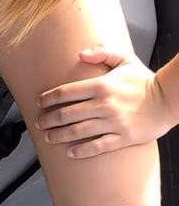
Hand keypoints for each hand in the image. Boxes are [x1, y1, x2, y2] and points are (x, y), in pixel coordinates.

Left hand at [35, 47, 173, 158]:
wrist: (170, 99)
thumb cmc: (146, 81)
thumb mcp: (126, 60)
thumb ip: (103, 54)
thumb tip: (81, 54)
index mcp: (102, 86)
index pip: (66, 92)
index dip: (48, 98)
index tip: (40, 103)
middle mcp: (104, 104)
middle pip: (66, 114)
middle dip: (48, 119)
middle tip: (39, 123)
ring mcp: (113, 122)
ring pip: (77, 131)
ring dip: (58, 135)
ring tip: (48, 137)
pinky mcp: (122, 137)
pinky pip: (97, 146)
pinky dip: (81, 151)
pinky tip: (70, 152)